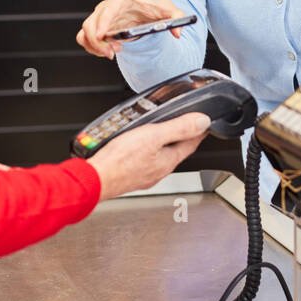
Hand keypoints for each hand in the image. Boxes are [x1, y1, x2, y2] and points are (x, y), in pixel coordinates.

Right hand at [76, 0, 186, 58]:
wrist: (145, 5)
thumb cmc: (152, 5)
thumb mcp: (168, 9)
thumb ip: (176, 17)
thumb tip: (177, 32)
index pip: (108, 7)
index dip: (104, 21)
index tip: (104, 36)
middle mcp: (107, 6)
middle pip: (92, 22)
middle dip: (98, 41)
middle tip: (112, 53)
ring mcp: (100, 16)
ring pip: (86, 31)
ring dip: (95, 46)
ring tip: (112, 53)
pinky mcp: (97, 26)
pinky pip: (84, 37)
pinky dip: (91, 47)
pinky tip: (107, 52)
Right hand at [87, 112, 209, 199]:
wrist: (96, 179)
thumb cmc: (120, 160)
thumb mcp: (154, 135)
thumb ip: (179, 127)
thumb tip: (203, 122)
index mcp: (168, 160)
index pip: (191, 144)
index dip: (199, 132)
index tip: (204, 124)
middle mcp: (159, 171)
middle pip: (176, 151)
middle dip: (183, 139)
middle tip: (187, 128)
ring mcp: (144, 175)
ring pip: (160, 158)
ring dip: (164, 146)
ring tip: (164, 135)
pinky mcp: (130, 176)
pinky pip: (145, 161)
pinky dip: (147, 152)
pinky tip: (139, 149)